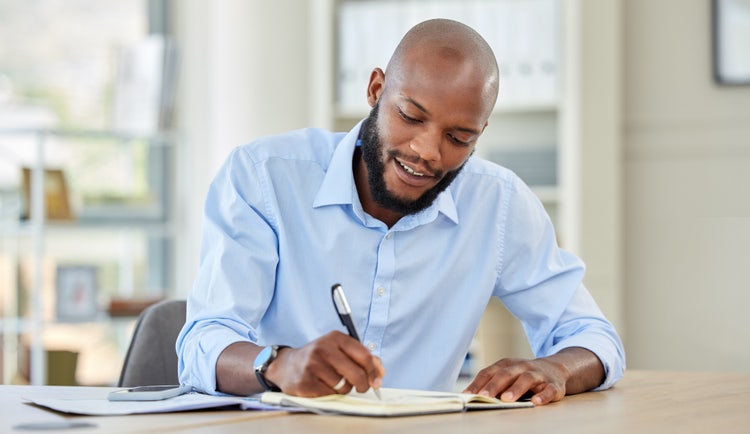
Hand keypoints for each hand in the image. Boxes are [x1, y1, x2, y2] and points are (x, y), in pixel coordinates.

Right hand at [266, 331, 384, 396]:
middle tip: (362, 387)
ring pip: (344, 386)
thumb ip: (362, 357)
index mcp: (336, 338)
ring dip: (344, 389)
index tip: (377, 380)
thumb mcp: (339, 350)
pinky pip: (330, 393)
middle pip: (356, 373)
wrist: (287, 365)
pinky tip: (324, 386)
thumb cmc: (320, 358)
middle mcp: (323, 348)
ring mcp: (313, 364)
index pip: (364, 355)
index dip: (374, 371)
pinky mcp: (305, 381)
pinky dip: (331, 393)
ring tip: (336, 383)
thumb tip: (380, 372)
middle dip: (363, 384)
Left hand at [462, 347, 603, 405]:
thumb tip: (470, 396)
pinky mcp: (553, 385)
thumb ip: (491, 383)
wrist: (554, 369)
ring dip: (516, 389)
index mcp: (507, 364)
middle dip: (494, 385)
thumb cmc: (523, 375)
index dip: (478, 383)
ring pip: (526, 379)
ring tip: (506, 399)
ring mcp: (538, 375)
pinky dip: (543, 396)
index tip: (467, 395)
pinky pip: (548, 390)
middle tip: (484, 396)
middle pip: (506, 374)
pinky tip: (536, 402)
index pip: (489, 372)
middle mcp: (521, 367)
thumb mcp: (507, 375)